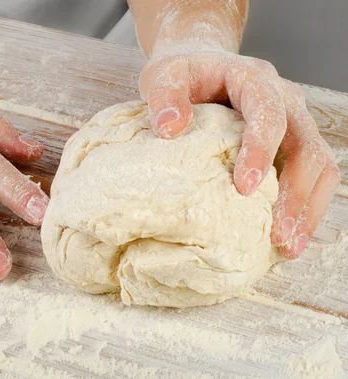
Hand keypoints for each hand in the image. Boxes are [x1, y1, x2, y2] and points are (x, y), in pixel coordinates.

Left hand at [139, 49, 339, 257]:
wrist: (198, 64)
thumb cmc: (182, 73)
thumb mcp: (164, 75)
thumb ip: (165, 96)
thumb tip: (170, 128)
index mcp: (255, 80)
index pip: (269, 114)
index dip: (261, 151)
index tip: (244, 188)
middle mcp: (284, 100)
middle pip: (307, 145)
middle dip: (296, 193)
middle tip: (280, 236)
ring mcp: (292, 123)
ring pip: (319, 164)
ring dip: (308, 207)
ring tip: (289, 247)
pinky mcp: (289, 144)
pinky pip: (310, 176)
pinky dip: (303, 206)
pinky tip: (286, 237)